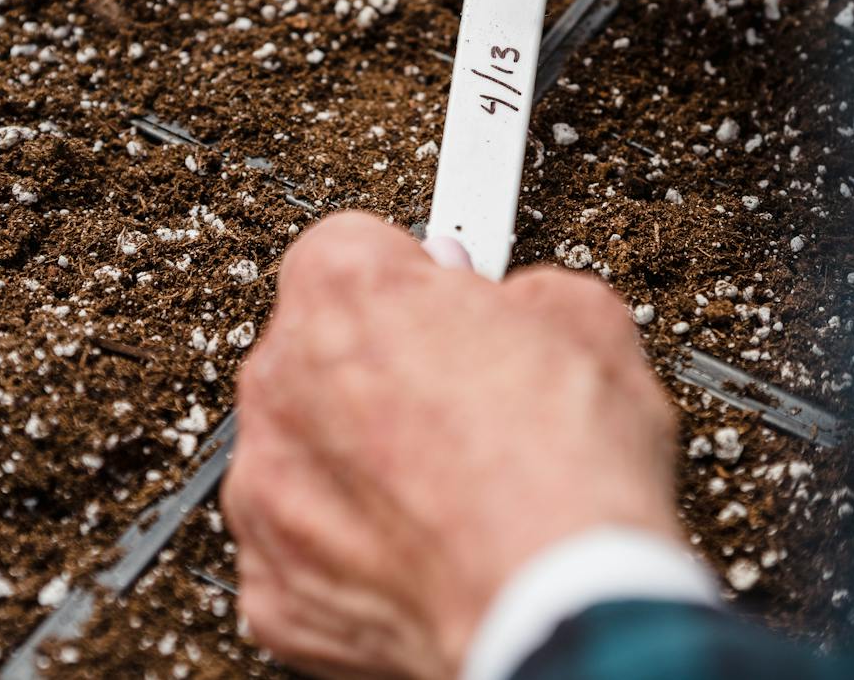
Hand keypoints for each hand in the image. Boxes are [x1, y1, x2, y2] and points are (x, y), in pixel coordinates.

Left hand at [223, 214, 681, 679]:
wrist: (558, 604)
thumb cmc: (566, 470)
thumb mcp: (586, 317)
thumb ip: (523, 292)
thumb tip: (524, 306)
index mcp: (343, 289)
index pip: (355, 249)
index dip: (419, 281)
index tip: (453, 306)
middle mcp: (281, 381)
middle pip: (321, 351)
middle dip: (386, 371)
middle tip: (469, 405)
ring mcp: (267, 489)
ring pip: (308, 453)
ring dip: (363, 464)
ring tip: (457, 489)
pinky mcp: (273, 583)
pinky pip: (306, 545)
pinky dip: (356, 549)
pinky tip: (429, 549)